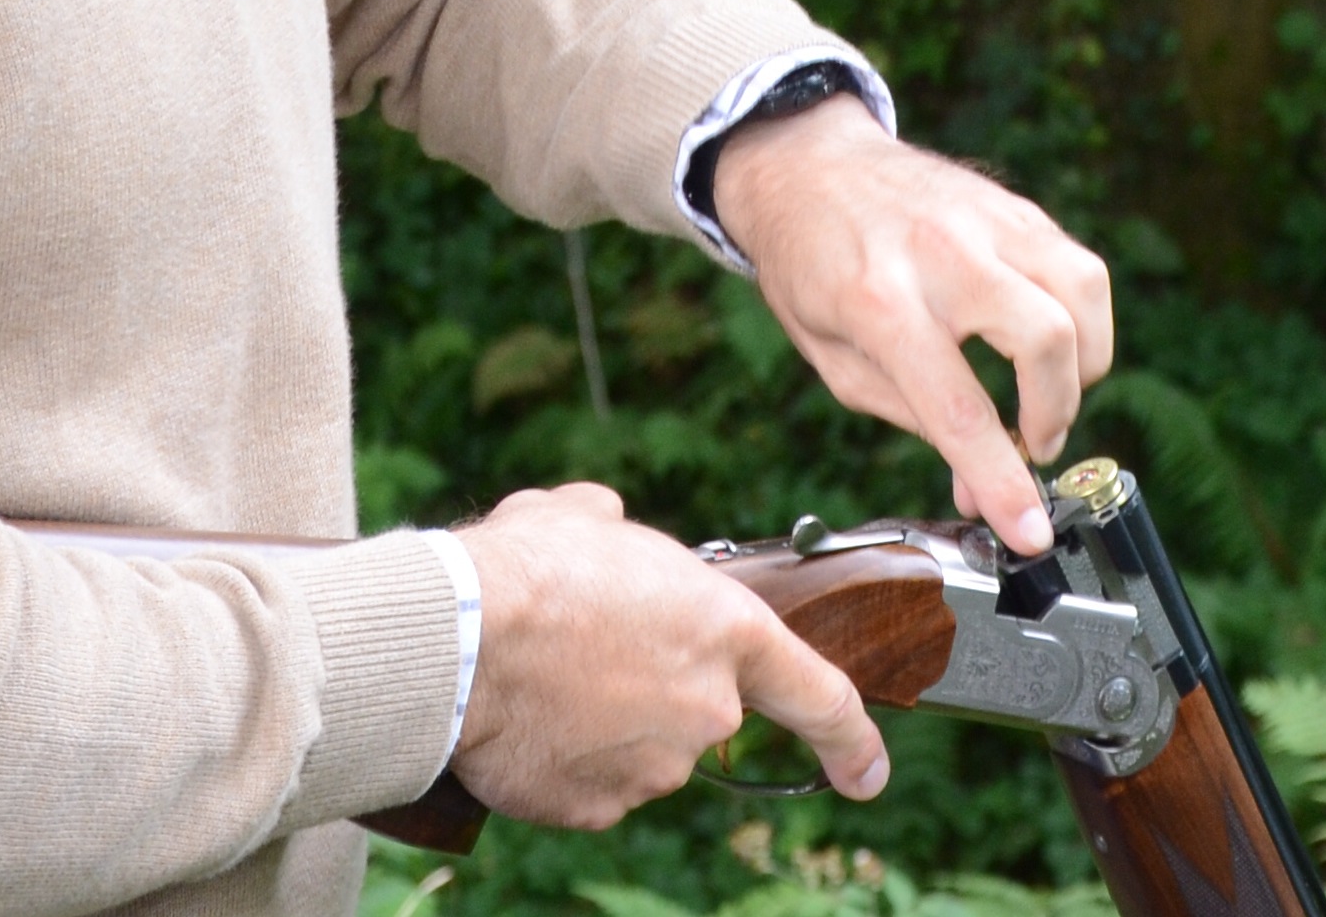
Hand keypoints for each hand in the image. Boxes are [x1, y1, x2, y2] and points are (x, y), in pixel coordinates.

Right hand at [450, 482, 885, 827]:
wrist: (455, 641)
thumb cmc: (526, 566)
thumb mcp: (587, 517)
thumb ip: (622, 535)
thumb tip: (606, 534)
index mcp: (725, 630)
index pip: (820, 696)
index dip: (852, 738)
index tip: (870, 771)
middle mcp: (706, 710)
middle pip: (699, 706)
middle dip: (654, 679)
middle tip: (586, 640)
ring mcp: (654, 769)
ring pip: (642, 743)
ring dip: (605, 715)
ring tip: (541, 668)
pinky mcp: (597, 808)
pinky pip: (594, 780)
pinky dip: (568, 754)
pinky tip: (527, 713)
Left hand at [711, 95, 1113, 555]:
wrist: (805, 165)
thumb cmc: (810, 265)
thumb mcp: (834, 360)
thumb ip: (913, 420)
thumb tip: (981, 490)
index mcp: (876, 301)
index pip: (957, 408)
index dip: (1002, 483)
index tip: (1031, 532)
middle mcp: (938, 252)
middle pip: (1045, 337)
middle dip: (1055, 412)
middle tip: (1030, 440)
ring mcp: (983, 219)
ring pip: (1079, 294)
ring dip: (1081, 364)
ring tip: (1042, 389)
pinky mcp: (1014, 206)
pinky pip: (1078, 266)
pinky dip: (1078, 319)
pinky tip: (1043, 340)